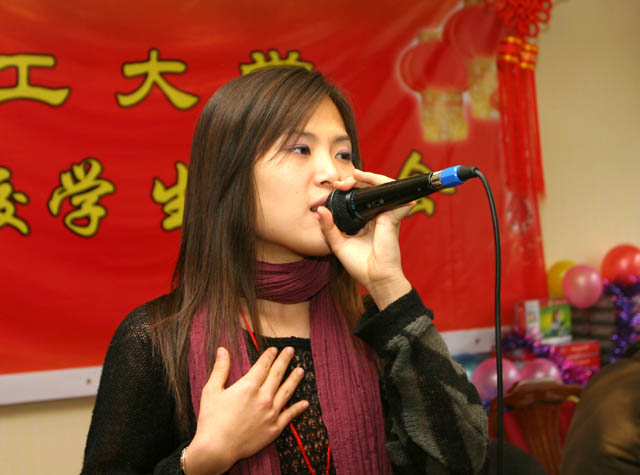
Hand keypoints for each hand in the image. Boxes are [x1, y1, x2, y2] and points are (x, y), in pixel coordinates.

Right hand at [186, 346, 307, 473]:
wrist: (216, 449)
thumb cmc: (211, 420)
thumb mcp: (211, 390)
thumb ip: (220, 369)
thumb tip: (222, 350)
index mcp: (248, 387)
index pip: (263, 366)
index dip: (269, 356)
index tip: (274, 349)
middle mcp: (263, 397)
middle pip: (277, 375)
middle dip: (284, 361)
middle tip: (291, 351)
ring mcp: (271, 413)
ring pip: (286, 392)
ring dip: (294, 380)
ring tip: (301, 370)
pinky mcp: (274, 429)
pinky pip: (289, 416)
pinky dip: (298, 409)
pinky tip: (305, 403)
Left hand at [317, 168, 411, 308]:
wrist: (375, 278)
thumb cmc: (360, 265)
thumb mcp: (338, 244)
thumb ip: (328, 227)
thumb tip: (319, 210)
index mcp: (365, 220)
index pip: (359, 196)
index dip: (349, 188)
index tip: (335, 187)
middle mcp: (376, 215)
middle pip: (371, 188)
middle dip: (358, 179)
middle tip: (342, 183)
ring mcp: (386, 215)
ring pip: (384, 187)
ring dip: (371, 177)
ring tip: (357, 176)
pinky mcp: (392, 218)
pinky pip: (395, 197)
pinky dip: (388, 186)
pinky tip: (373, 183)